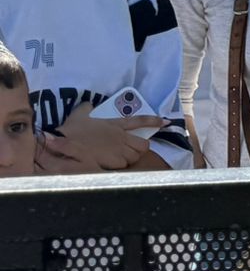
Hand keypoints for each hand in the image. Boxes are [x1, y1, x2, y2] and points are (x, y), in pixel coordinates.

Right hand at [39, 106, 160, 171]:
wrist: (63, 143)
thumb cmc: (71, 129)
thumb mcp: (80, 114)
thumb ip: (87, 108)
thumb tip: (88, 104)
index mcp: (115, 124)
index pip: (139, 121)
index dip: (154, 122)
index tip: (165, 122)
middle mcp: (120, 137)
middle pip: (143, 145)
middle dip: (141, 148)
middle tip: (134, 149)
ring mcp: (116, 150)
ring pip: (135, 156)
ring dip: (132, 158)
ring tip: (123, 157)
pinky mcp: (110, 161)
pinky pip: (123, 166)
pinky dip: (121, 166)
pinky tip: (114, 164)